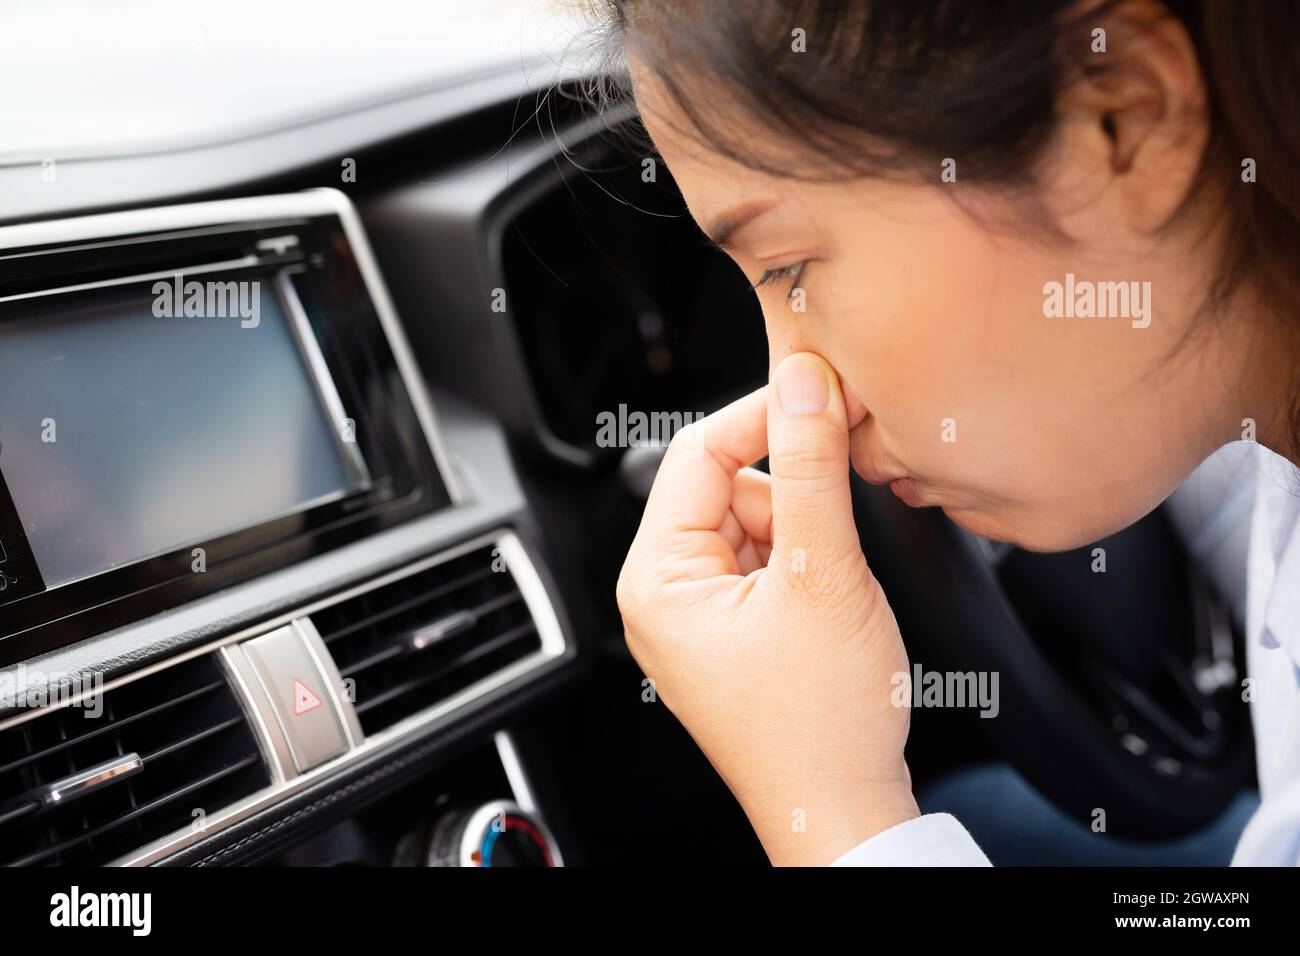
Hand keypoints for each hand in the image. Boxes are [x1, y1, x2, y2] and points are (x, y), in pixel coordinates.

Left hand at [616, 352, 918, 865]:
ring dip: (805, 531)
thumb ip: (811, 468)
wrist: (845, 812)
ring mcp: (700, 619)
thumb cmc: (822, 721)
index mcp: (657, 578)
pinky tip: (832, 602)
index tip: (823, 390)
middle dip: (791, 487)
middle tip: (845, 504)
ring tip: (836, 585)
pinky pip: (767, 565)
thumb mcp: (823, 575)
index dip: (764, 413)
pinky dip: (807, 564)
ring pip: (755, 523)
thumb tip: (803, 382)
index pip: (698, 452)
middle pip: (728, 486)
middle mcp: (666, 595)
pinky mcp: (734, 636)